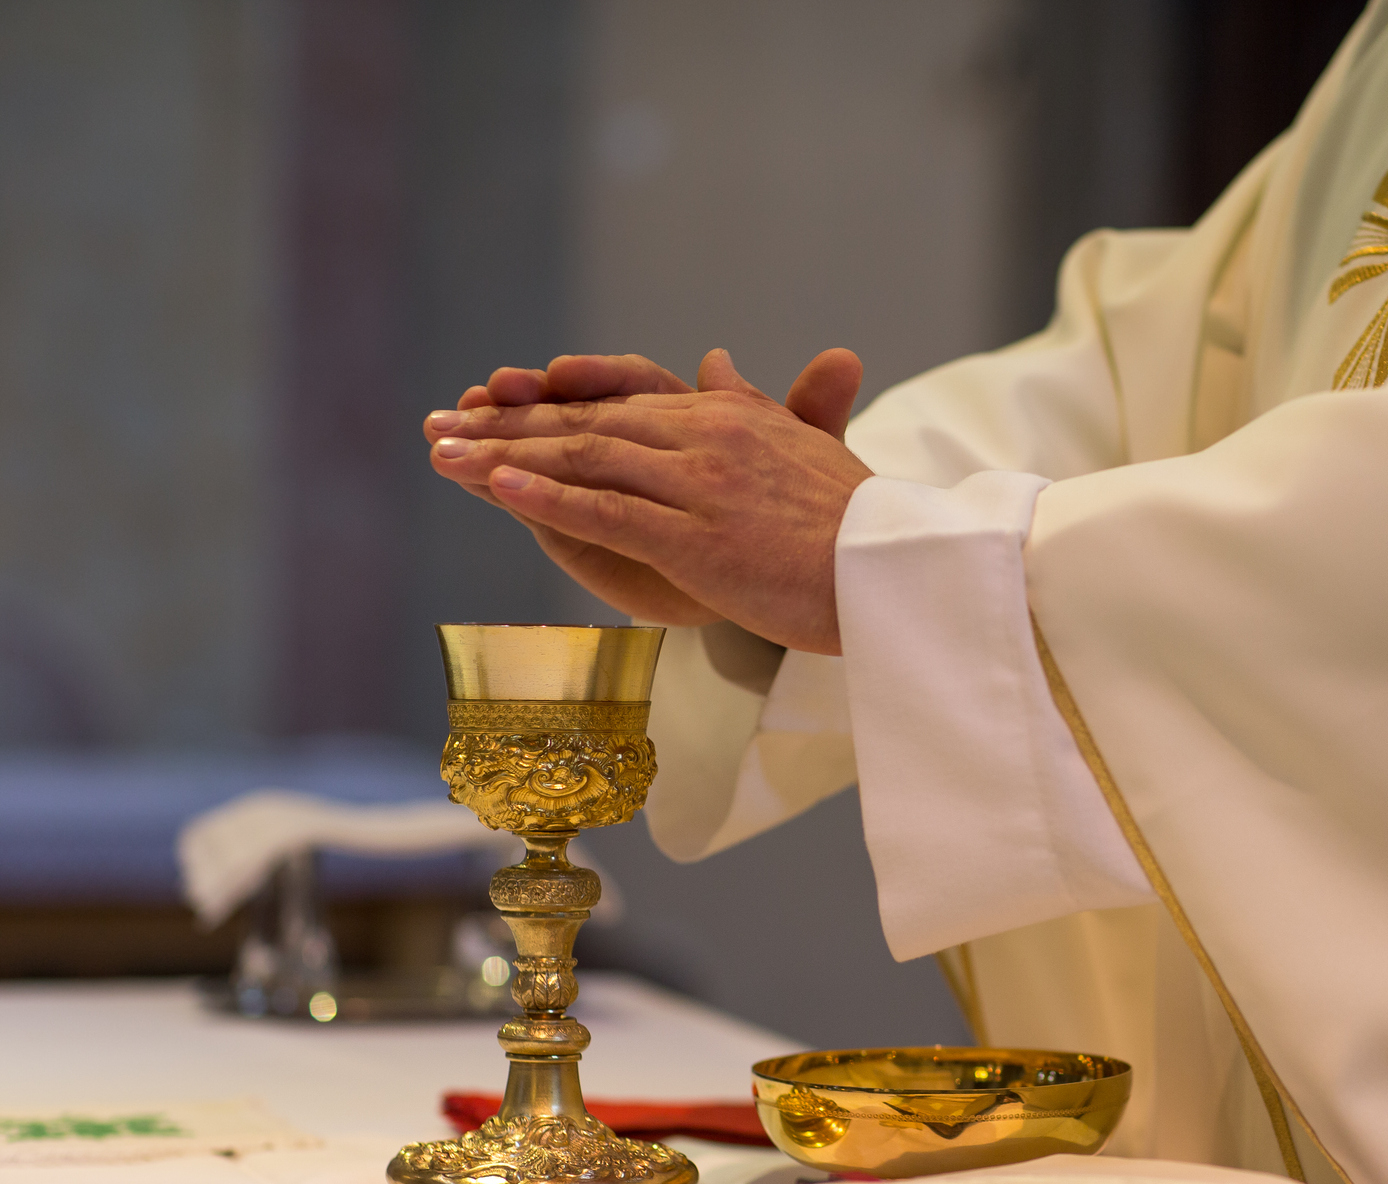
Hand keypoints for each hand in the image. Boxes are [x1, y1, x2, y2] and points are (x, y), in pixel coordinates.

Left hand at [427, 348, 869, 653]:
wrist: (900, 571)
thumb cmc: (859, 522)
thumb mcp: (805, 447)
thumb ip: (756, 402)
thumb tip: (712, 360)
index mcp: (728, 418)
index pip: (620, 403)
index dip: (551, 405)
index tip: (491, 407)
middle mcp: (707, 438)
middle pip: (589, 423)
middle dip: (506, 426)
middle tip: (440, 425)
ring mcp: (701, 485)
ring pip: (586, 459)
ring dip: (506, 456)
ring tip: (445, 453)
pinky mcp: (699, 535)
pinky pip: (609, 509)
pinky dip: (549, 496)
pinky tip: (499, 486)